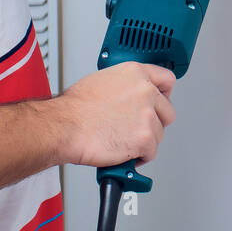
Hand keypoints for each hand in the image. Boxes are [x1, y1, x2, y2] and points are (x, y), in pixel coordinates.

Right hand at [58, 62, 175, 167]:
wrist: (64, 127)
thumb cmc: (75, 108)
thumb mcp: (103, 81)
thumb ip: (125, 86)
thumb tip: (131, 96)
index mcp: (136, 73)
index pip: (167, 80)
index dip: (164, 94)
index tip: (161, 101)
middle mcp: (145, 91)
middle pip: (167, 111)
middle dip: (154, 122)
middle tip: (136, 127)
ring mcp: (147, 115)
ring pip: (159, 134)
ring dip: (144, 140)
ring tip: (123, 140)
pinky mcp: (145, 138)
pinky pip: (151, 152)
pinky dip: (139, 157)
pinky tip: (124, 151)